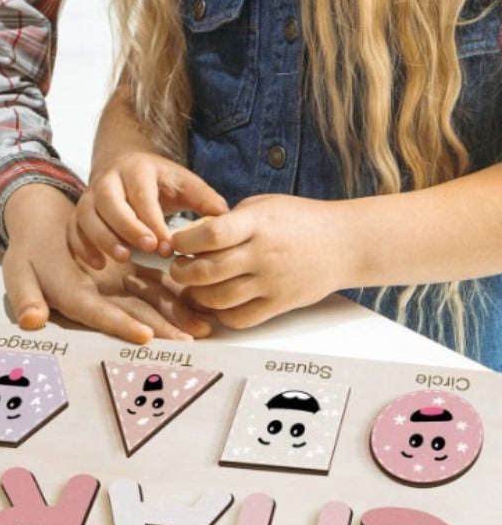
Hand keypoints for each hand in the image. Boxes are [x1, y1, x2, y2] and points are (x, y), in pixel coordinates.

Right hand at [2, 184, 213, 343]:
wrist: (37, 229)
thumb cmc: (26, 251)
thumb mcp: (17, 272)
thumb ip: (24, 297)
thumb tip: (30, 321)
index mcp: (74, 299)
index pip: (100, 316)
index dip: (121, 326)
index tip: (145, 336)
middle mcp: (99, 300)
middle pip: (133, 317)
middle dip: (161, 330)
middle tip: (190, 342)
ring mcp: (115, 289)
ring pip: (149, 303)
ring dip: (175, 315)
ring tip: (203, 328)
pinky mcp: (126, 275)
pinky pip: (154, 284)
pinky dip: (174, 291)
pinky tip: (198, 297)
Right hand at [70, 151, 227, 268]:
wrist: (126, 168)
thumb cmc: (159, 182)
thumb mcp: (184, 183)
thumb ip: (203, 198)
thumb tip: (224, 215)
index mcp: (136, 169)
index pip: (141, 195)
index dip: (153, 221)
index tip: (168, 246)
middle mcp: (108, 179)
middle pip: (109, 201)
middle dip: (126, 226)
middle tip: (145, 249)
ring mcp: (89, 196)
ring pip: (86, 215)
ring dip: (102, 238)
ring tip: (122, 258)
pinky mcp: (79, 212)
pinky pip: (73, 229)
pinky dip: (81, 247)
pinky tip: (98, 264)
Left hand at [169, 194, 352, 327]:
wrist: (346, 243)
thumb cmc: (302, 220)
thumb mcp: (265, 205)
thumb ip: (231, 219)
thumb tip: (193, 234)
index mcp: (258, 223)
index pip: (211, 235)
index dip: (185, 241)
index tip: (178, 243)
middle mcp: (264, 254)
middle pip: (207, 271)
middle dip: (181, 271)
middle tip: (178, 267)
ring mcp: (272, 282)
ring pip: (218, 299)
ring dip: (197, 295)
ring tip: (194, 286)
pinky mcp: (280, 304)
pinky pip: (239, 318)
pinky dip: (220, 314)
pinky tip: (217, 303)